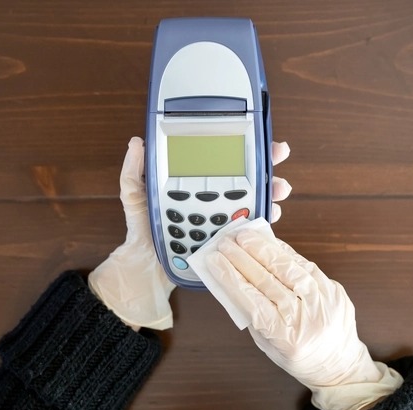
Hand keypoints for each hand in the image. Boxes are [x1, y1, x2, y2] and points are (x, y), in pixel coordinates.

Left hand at [89, 137, 291, 330]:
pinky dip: (265, 221)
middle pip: (248, 177)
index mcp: (197, 184)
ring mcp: (225, 218)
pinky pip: (252, 228)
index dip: (242, 147)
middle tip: (278, 155)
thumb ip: (134, 171)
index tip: (260, 139)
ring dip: (272, 191)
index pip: (224, 160)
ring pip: (256, 200)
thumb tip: (136, 143)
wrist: (149, 267)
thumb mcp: (135, 197)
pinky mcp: (230, 240)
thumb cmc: (144, 230)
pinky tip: (270, 215)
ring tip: (279, 188)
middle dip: (268, 165)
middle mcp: (215, 198)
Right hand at [206, 230, 401, 409]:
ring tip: (245, 237)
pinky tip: (270, 243)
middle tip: (225, 243)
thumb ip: (252, 315)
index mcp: (285, 339)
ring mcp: (323, 302)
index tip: (215, 261)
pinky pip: (306, 265)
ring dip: (263, 249)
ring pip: (289, 268)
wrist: (339, 363)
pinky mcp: (334, 289)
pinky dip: (286, 253)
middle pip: (267, 281)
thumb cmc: (298, 355)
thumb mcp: (267, 344)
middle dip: (242, 258)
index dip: (230, 278)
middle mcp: (306, 319)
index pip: (251, 302)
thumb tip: (233, 279)